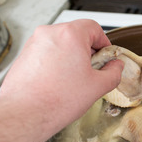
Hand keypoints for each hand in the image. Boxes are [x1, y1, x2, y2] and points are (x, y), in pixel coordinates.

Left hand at [0, 19, 123, 135]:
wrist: (25, 114)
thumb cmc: (55, 100)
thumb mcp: (98, 86)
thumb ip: (114, 72)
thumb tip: (116, 67)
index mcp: (70, 35)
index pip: (94, 27)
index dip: (104, 43)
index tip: (106, 56)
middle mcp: (50, 34)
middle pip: (77, 34)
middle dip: (88, 51)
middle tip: (93, 70)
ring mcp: (34, 43)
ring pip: (61, 43)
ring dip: (72, 57)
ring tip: (74, 80)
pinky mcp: (25, 55)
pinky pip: (47, 53)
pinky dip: (56, 63)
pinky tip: (60, 83)